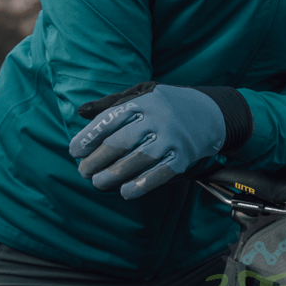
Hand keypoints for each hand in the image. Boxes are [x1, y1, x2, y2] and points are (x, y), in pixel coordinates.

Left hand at [69, 83, 225, 198]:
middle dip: (96, 160)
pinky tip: (124, 192)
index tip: (75, 151)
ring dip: (111, 176)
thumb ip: (112, 104)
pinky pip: (158, 175)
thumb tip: (80, 112)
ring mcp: (171, 139)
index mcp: (144, 101)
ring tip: (98, 183)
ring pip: (135, 162)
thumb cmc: (168, 105)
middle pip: (119, 143)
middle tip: (83, 171)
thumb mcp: (143, 94)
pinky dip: (139, 186)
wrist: (210, 114)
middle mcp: (158, 119)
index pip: (110, 119)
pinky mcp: (182, 157)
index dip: (89, 136)